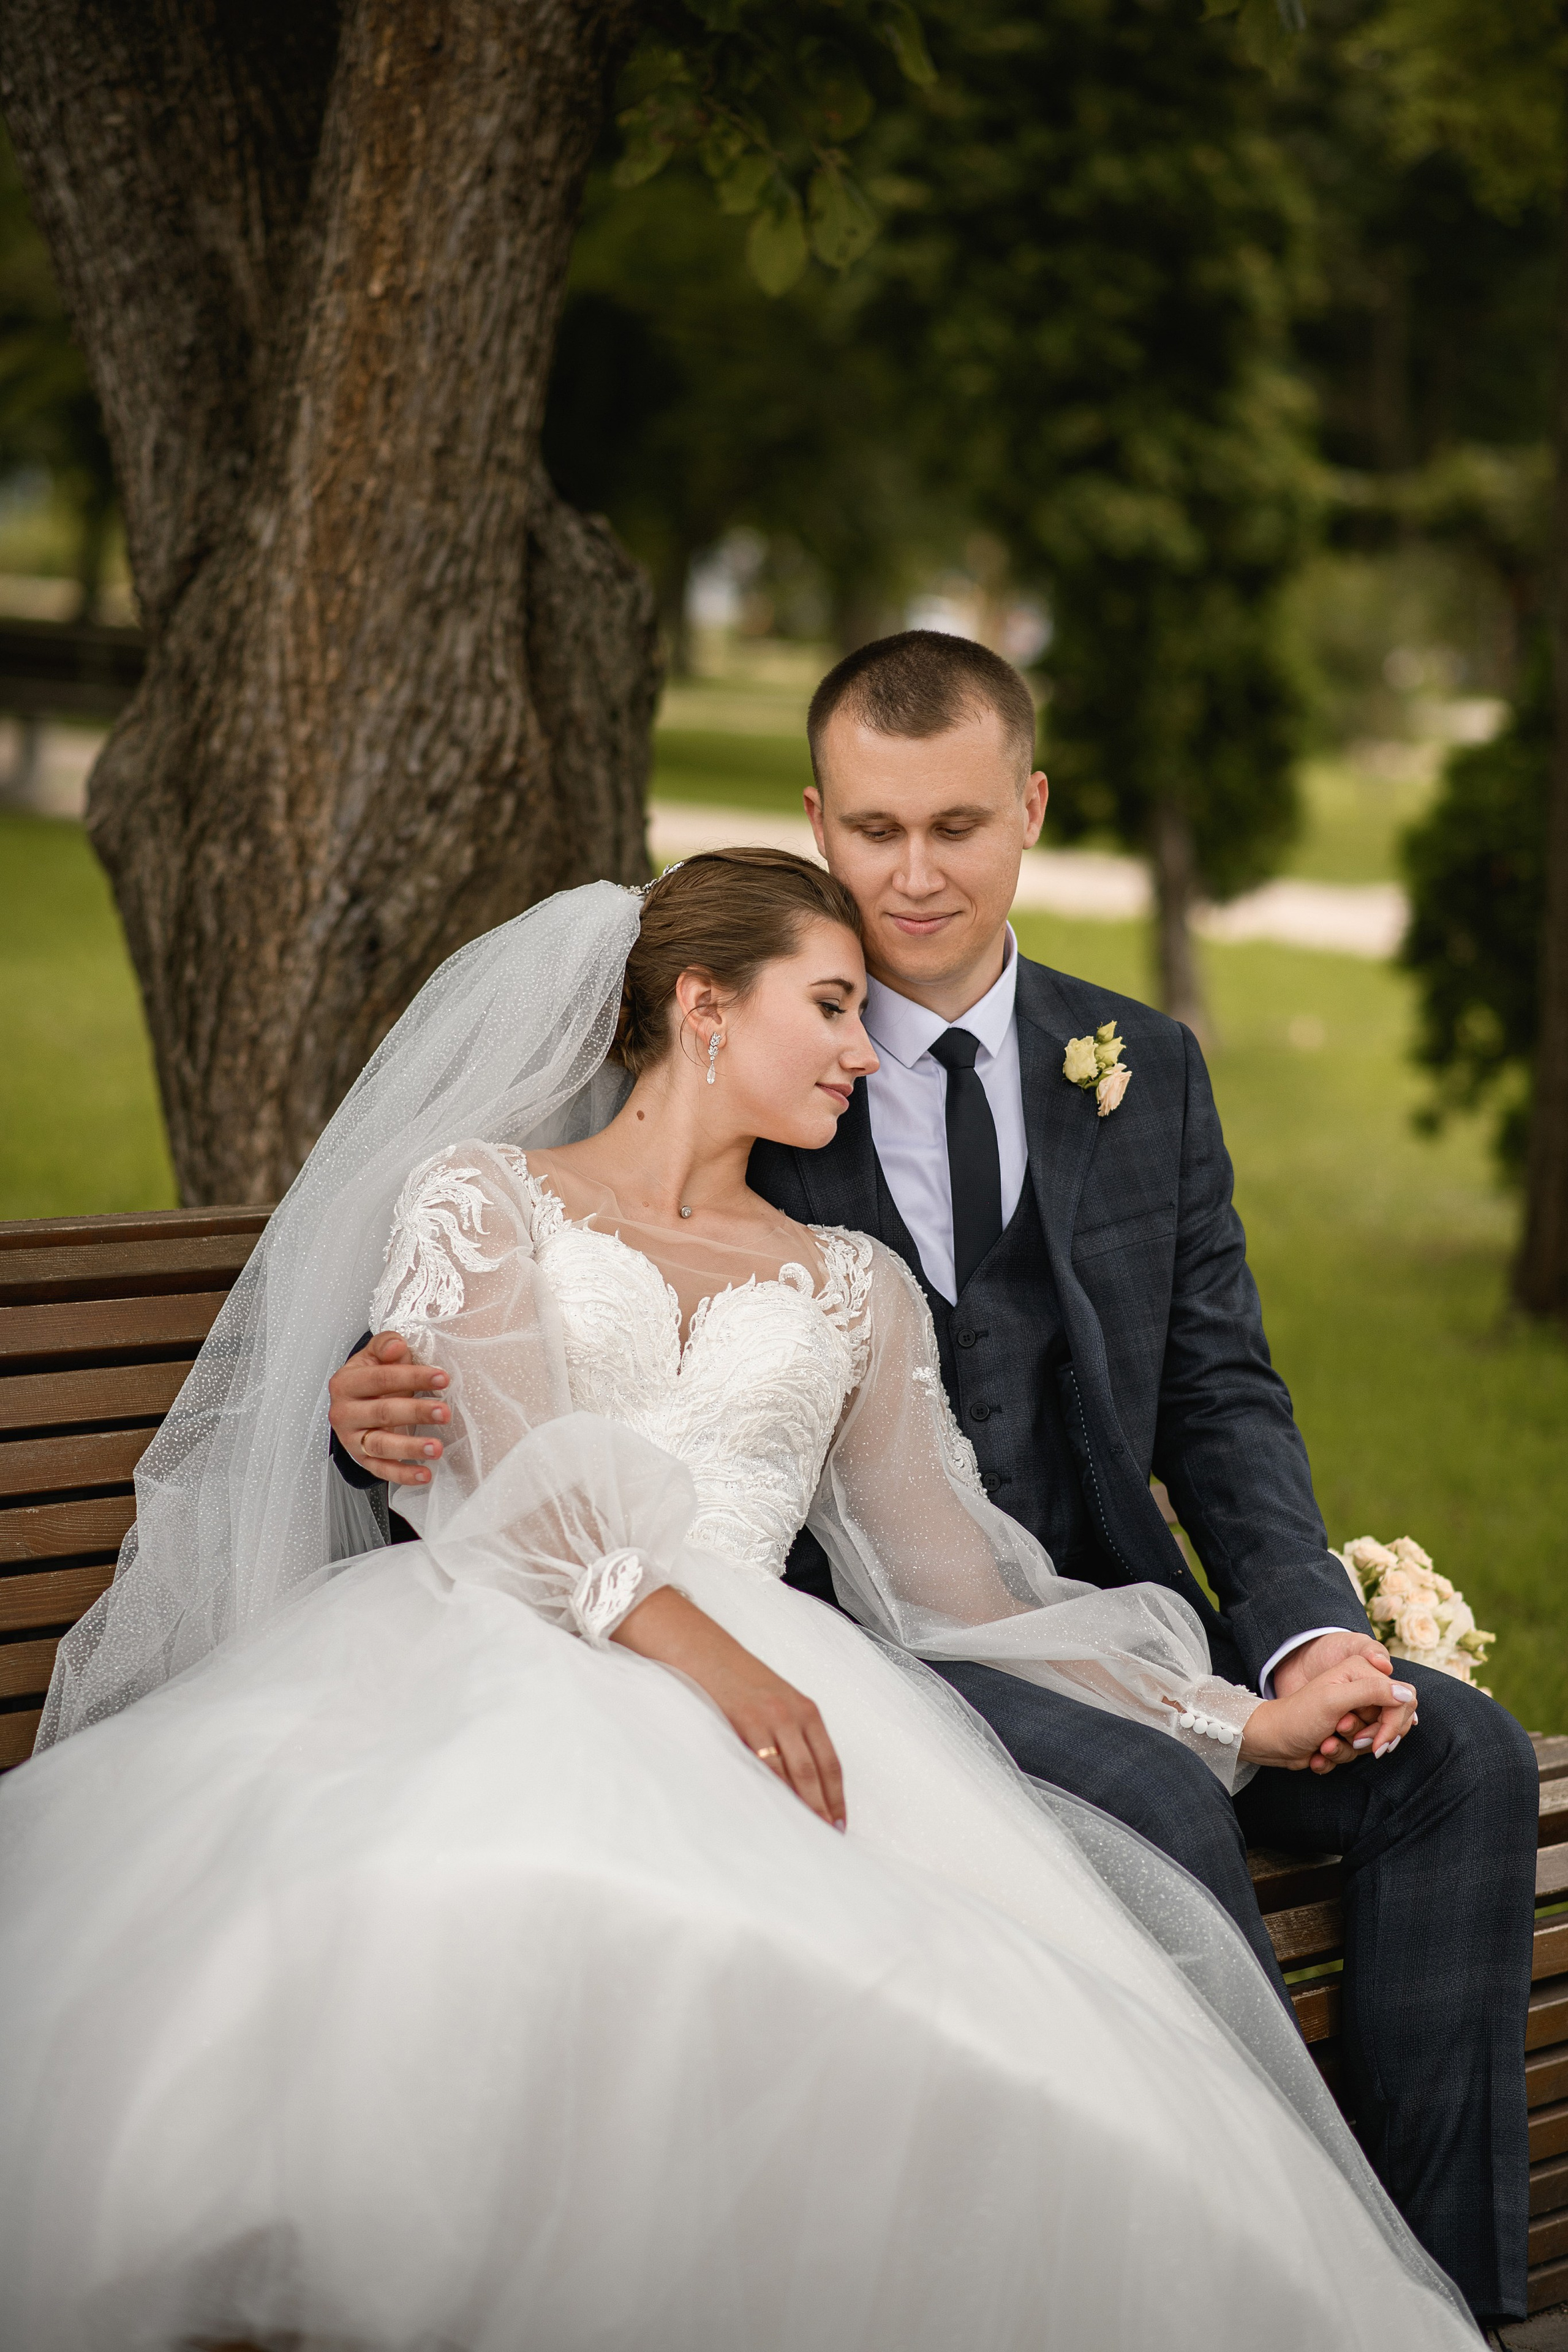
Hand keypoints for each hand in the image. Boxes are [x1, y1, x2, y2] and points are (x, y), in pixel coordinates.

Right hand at [327, 1330, 451, 1486]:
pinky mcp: (361, 1459)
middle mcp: (344, 1412)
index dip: (413, 1377)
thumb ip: (386, 1345)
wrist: (354, 1401)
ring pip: (380, 1445)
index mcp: (346, 1383)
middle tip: (445, 1412)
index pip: (381, 1378)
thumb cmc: (371, 1376)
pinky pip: (381, 1470)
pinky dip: (403, 1475)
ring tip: (437, 1447)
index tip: (442, 1378)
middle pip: (383, 1412)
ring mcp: (351, 1439)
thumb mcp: (375, 1355)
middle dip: (416, 1412)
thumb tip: (396, 1346)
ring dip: (411, 1447)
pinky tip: (424, 1473)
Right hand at [612, 1588, 845, 1830]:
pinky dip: (771, 1790)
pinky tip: (773, 1810)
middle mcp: (794, 1714)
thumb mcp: (774, 1703)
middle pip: (815, 1771)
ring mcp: (769, 1717)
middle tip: (827, 1838)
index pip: (830, 1762)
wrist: (703, 1652)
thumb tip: (801, 1784)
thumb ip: (790, 1735)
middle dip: (822, 1807)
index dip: (836, 1796)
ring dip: (801, 1805)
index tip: (840, 1824)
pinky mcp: (744, 1721)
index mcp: (806, 1711)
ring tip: (805, 1834)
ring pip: (793, 1772)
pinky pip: (762, 1763)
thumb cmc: (738, 1683)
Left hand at [1273, 1630, 1403, 1771]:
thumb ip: (1372, 1692)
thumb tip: (1408, 1693)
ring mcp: (1353, 1714)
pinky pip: (1355, 1753)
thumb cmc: (1298, 1715)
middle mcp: (1359, 1691)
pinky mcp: (1344, 1735)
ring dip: (1346, 1749)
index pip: (1402, 1698)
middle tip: (1341, 1734)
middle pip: (1390, 1723)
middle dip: (1367, 1738)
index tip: (1379, 1742)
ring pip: (1372, 1741)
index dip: (1394, 1723)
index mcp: (1360, 1672)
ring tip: (1323, 1743)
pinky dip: (1335, 1756)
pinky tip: (1316, 1753)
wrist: (1270, 1739)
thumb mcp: (1334, 1700)